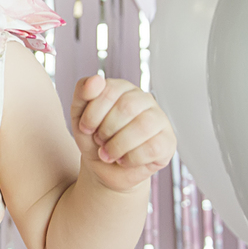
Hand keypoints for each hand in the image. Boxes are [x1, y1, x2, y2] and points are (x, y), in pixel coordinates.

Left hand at [70, 76, 176, 191]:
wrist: (103, 169)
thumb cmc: (94, 138)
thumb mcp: (79, 115)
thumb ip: (82, 92)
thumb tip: (96, 79)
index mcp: (123, 88)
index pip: (110, 90)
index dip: (93, 113)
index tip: (86, 128)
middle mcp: (144, 99)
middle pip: (127, 107)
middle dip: (106, 130)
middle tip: (99, 141)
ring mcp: (159, 120)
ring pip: (142, 126)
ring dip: (117, 145)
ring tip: (108, 153)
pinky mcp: (168, 142)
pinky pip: (153, 148)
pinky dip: (131, 158)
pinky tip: (124, 160)